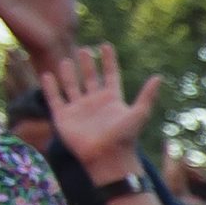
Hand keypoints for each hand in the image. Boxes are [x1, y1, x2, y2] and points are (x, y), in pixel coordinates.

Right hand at [42, 43, 160, 180]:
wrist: (106, 158)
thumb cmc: (124, 138)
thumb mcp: (139, 114)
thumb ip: (147, 95)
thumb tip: (159, 77)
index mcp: (112, 99)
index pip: (110, 75)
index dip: (108, 61)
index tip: (105, 46)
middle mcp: (94, 102)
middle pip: (89, 78)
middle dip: (87, 64)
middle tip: (84, 49)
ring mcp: (78, 109)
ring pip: (71, 86)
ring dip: (68, 74)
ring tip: (65, 60)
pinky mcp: (63, 117)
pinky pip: (55, 99)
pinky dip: (50, 88)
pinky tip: (47, 76)